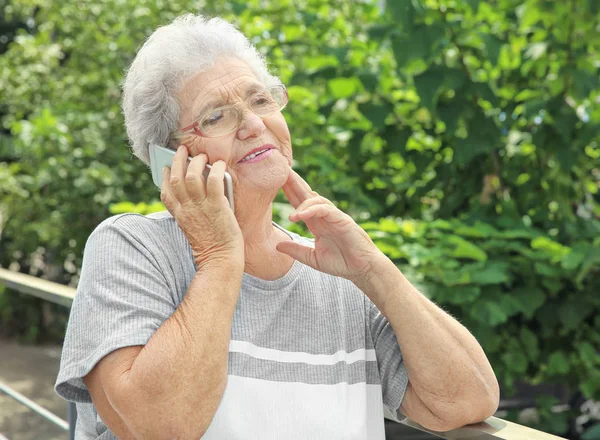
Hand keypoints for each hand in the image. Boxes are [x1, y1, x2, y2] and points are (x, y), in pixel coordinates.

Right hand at [160, 146, 243, 269]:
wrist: (221, 260)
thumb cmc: (212, 246)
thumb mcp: (194, 228)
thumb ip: (192, 212)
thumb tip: (197, 192)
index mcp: (180, 216)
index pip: (166, 193)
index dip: (165, 177)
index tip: (168, 167)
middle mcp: (187, 210)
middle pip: (176, 179)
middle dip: (177, 161)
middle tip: (183, 149)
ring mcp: (201, 208)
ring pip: (191, 177)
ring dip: (196, 162)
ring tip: (202, 156)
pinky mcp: (217, 207)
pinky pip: (213, 181)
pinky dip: (216, 170)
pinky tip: (219, 165)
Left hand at [276, 169, 383, 283]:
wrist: (361, 269)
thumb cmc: (340, 263)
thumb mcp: (312, 258)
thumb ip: (296, 250)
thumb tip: (277, 246)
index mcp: (316, 223)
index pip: (300, 203)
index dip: (289, 192)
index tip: (273, 183)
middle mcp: (323, 216)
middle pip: (307, 195)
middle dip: (294, 183)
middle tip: (280, 171)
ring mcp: (333, 216)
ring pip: (316, 200)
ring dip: (301, 200)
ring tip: (287, 204)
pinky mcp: (342, 219)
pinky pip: (325, 210)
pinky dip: (312, 210)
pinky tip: (299, 216)